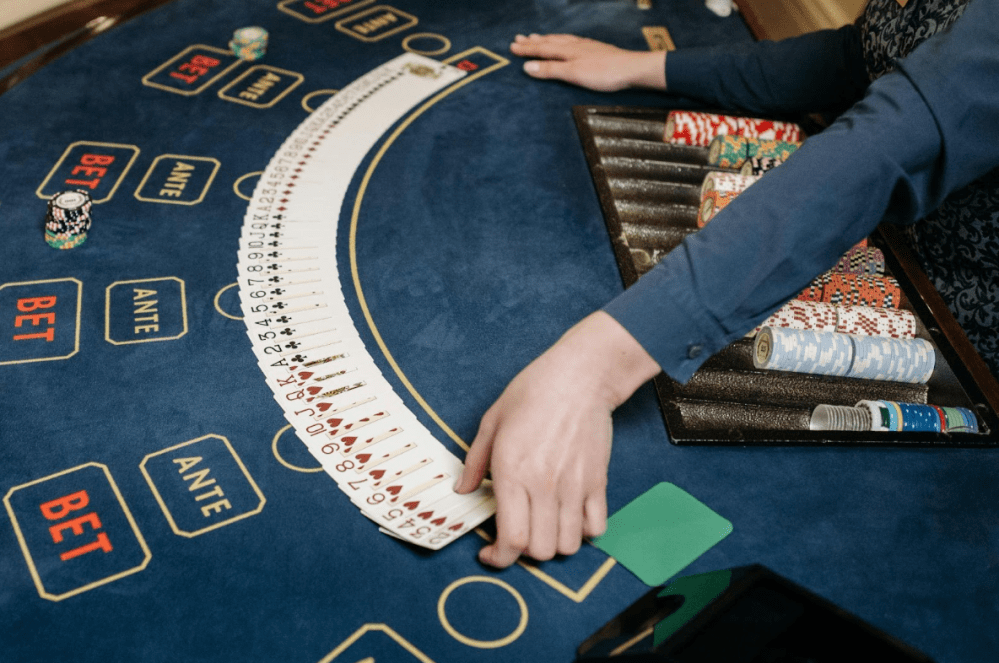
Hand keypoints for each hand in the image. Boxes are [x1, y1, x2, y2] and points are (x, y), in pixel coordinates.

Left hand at [454, 312, 660, 567]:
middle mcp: (544, 485)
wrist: (580, 376)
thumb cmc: (533, 392)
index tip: (491, 555)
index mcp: (512, 472)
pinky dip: (584, 532)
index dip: (499, 558)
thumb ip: (474, 461)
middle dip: (524, 553)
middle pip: (540, 550)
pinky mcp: (598, 481)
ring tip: (543, 527)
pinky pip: (596, 527)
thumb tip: (463, 490)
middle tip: (516, 536)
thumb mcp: (492, 421)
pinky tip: (570, 517)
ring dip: (554, 544)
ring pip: (568, 545)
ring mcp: (575, 486)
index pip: (511, 538)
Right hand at [509, 33, 665, 91]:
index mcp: (567, 51)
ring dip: (547, 39)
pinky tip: (566, 42)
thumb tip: (527, 67)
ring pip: (561, 40)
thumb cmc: (604, 73)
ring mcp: (585, 46)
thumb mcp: (573, 74)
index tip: (512, 47)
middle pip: (549, 42)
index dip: (526, 49)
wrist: (631, 69)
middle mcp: (574, 45)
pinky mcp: (595, 50)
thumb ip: (550, 70)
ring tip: (537, 37)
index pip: (541, 49)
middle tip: (519, 38)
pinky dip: (562, 41)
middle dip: (533, 41)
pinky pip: (571, 41)